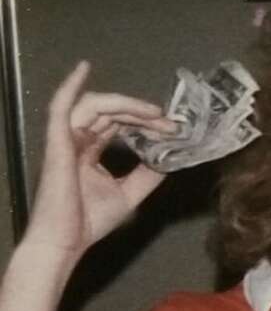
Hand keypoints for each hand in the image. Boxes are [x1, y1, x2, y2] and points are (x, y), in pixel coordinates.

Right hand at [22, 61, 173, 261]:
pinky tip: (83, 68)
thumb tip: (169, 156)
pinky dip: (70, 86)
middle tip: (171, 123)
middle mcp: (78, 140)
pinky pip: (60, 107)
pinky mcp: (57, 143)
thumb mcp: (130, 193)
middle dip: (143, 114)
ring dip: (127, 106)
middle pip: (112, 113)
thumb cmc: (89, 220)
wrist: (66, 241)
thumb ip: (148, 173)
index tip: (173, 129)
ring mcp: (66, 140)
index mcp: (91, 151)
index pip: (119, 124)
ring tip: (154, 114)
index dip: (145, 122)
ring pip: (95, 106)